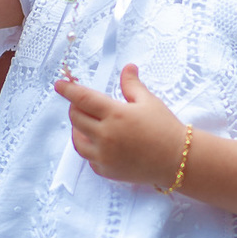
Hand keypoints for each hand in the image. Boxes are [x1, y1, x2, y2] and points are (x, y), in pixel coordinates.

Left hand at [55, 64, 187, 185]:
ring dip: (78, 129)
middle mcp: (105, 135)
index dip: (68, 90)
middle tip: (82, 103)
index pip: (83, 99)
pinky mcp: (106, 170)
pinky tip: (98, 142)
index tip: (59, 84)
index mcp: (115, 114)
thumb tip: (127, 67)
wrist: (177, 160)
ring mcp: (103, 155)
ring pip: (77, 140)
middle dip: (75, 107)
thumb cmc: (165, 128)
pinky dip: (89, 148)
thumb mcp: (149, 102)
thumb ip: (132, 84)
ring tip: (88, 123)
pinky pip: (88, 158)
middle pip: (76, 118)